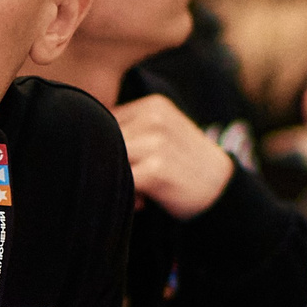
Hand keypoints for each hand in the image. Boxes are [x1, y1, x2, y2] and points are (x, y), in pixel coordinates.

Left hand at [115, 93, 233, 218]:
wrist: (221, 189)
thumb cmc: (183, 164)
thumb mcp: (161, 135)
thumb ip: (130, 132)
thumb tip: (85, 141)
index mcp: (153, 105)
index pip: (105, 121)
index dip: (108, 146)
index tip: (128, 163)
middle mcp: (154, 118)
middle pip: (104, 141)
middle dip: (110, 164)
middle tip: (131, 181)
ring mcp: (156, 142)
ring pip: (111, 161)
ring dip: (117, 179)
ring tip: (138, 192)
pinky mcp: (157, 169)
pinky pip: (122, 181)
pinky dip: (127, 195)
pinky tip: (143, 202)